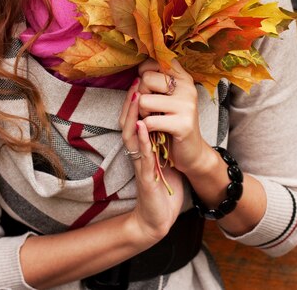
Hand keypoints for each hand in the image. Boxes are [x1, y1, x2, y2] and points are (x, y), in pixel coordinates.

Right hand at [119, 82, 183, 244]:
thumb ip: (161, 136)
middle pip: (127, 121)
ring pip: (130, 136)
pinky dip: (142, 141)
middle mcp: (136, 152)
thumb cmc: (161, 187)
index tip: (142, 78)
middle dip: (130, 101)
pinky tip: (143, 127)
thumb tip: (169, 115)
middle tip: (136, 79)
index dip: (135, 99)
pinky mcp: (146, 178)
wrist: (158, 218)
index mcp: (141, 146)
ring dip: (132, 115)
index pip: (134, 118)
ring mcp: (139, 164)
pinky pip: (142, 157)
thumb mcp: (162, 156)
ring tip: (136, 95)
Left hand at [135, 59, 211, 176]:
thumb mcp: (167, 96)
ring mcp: (187, 105)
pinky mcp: (183, 124)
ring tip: (152, 118)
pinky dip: (145, 127)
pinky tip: (154, 130)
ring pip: (144, 100)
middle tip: (149, 107)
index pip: (155, 62)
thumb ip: (156, 80)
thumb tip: (137, 71)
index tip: (147, 86)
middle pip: (146, 79)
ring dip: (142, 113)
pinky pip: (149, 121)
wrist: (191, 150)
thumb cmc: (173, 120)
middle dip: (141, 95)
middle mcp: (187, 87)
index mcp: (183, 77)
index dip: (144, 72)